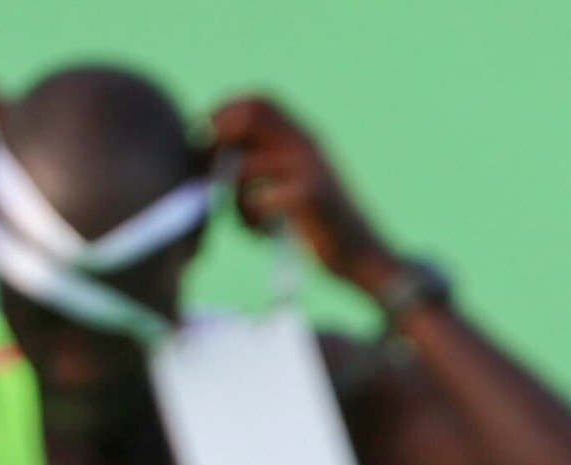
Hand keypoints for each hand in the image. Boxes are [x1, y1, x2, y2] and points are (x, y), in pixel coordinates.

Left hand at [205, 93, 390, 283]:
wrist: (364, 257)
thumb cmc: (321, 227)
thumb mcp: (295, 184)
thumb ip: (263, 163)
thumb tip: (206, 151)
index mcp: (305, 137)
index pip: (259, 101)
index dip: (225, 112)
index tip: (206, 138)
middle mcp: (307, 144)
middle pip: (248, 117)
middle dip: (217, 140)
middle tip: (206, 171)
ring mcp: (308, 167)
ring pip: (243, 167)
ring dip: (233, 198)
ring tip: (247, 222)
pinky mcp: (307, 196)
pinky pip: (255, 200)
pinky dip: (250, 221)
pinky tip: (264, 235)